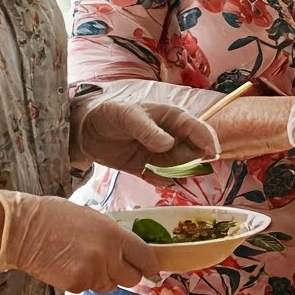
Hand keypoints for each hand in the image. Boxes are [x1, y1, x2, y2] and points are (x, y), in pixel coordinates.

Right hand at [0, 191, 162, 294]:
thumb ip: (113, 236)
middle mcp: (107, 256)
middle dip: (126, 274)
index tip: (152, 269)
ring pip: (109, 286)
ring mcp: (91, 273)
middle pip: (132, 279)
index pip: (145, 257)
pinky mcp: (75, 285)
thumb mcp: (94, 218)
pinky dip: (83, 281)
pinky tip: (69, 266)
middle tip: (114, 265)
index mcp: (114, 235)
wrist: (22, 229)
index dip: (150, 265)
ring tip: (84, 261)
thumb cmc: (56, 216)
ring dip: (104, 278)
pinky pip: (89, 288)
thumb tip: (129, 249)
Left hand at [71, 88, 221, 176]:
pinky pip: (161, 178)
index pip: (197, 128)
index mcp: (171, 118)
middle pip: (192, 152)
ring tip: (165, 175)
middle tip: (177, 167)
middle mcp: (169, 136)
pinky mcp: (146, 167)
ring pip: (179, 167)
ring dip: (176, 174)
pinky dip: (160, 182)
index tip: (211, 155)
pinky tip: (153, 179)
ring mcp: (158, 153)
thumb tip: (169, 144)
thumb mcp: (127, 116)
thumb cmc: (108, 113)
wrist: (82, 130)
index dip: (207, 140)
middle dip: (190, 162)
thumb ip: (148, 130)